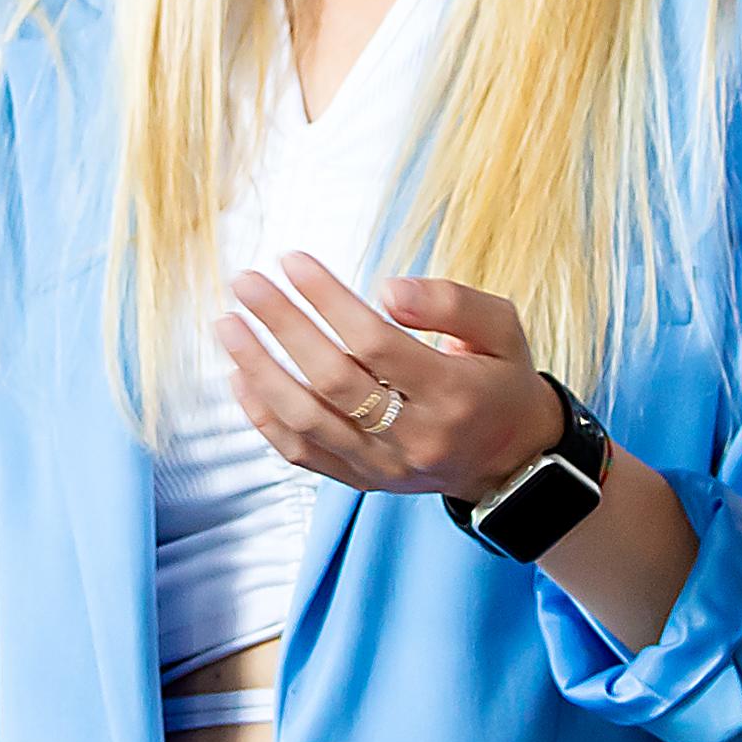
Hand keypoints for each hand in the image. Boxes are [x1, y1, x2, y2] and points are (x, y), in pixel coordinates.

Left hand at [218, 256, 547, 507]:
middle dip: (282, 327)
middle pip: (332, 380)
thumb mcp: (502, 329)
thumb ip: (451, 303)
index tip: (293, 260)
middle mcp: (415, 437)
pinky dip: (264, 418)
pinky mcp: (364, 480)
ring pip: (307, 422)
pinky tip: (241, 376)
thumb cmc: (502, 381)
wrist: (512, 463)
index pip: (375, 343)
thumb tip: (387, 290)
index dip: (328, 300)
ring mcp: (384, 465)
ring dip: (259, 371)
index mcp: (453, 393)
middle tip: (246, 283)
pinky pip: (302, 454)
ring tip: (228, 326)